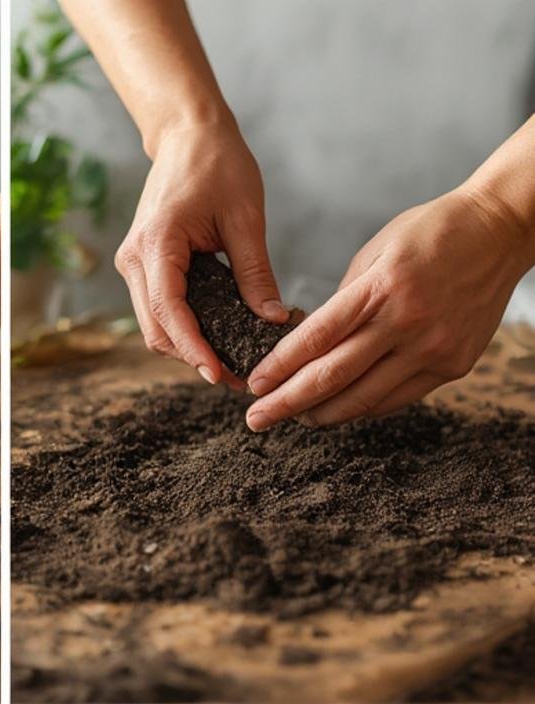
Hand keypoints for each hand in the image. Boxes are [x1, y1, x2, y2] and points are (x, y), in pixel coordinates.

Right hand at [115, 119, 286, 385]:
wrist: (188, 133)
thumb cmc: (218, 164)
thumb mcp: (246, 218)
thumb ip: (256, 274)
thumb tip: (274, 321)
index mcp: (157, 244)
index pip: (170, 312)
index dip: (194, 349)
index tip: (219, 374)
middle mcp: (134, 259)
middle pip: (156, 330)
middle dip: (192, 357)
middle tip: (234, 377)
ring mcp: (133, 264)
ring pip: (153, 326)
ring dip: (186, 347)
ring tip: (229, 360)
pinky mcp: (141, 266)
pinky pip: (157, 310)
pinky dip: (183, 329)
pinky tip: (214, 336)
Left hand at [246, 188, 527, 429]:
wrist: (501, 230)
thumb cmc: (432, 233)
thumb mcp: (377, 249)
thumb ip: (344, 299)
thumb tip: (309, 342)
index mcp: (382, 287)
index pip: (317, 338)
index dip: (280, 367)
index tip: (255, 386)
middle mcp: (407, 322)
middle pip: (333, 378)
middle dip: (288, 404)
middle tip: (257, 419)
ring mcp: (432, 348)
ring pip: (363, 399)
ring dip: (322, 414)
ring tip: (296, 418)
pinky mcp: (453, 366)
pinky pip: (395, 399)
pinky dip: (362, 407)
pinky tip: (338, 408)